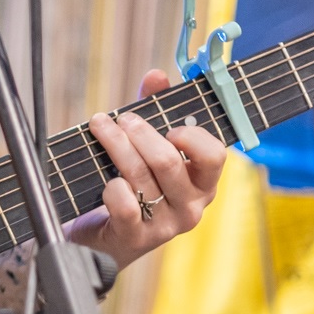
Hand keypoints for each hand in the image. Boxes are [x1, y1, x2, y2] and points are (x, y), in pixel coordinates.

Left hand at [65, 69, 225, 267]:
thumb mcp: (146, 146)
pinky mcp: (136, 238)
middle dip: (138, 132)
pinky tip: (105, 179)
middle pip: (167, 160)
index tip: (169, 126)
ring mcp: (165, 226)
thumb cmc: (133, 184)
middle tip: (119, 119)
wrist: (104, 236)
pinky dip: (112, 186)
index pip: (214, 156)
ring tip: (100, 126)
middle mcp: (191, 207)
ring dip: (115, 145)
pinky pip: (125, 205)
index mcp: (202, 183)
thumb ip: (155, 109)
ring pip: (140, 175)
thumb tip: (157, 76)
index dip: (191, 136)